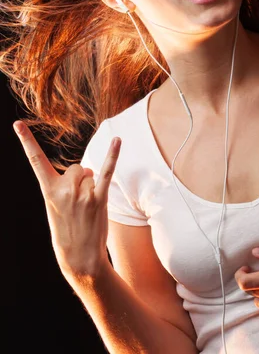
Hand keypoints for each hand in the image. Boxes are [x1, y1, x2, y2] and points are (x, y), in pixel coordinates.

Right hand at [14, 120, 120, 281]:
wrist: (79, 257)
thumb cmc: (67, 230)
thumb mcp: (56, 206)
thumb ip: (67, 184)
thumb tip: (87, 170)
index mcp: (49, 190)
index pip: (35, 160)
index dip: (26, 140)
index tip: (17, 123)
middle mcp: (64, 190)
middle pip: (77, 167)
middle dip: (80, 180)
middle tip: (78, 205)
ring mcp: (82, 194)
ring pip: (90, 174)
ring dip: (92, 187)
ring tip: (87, 209)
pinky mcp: (99, 199)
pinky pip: (107, 172)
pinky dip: (113, 155)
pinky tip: (117, 140)